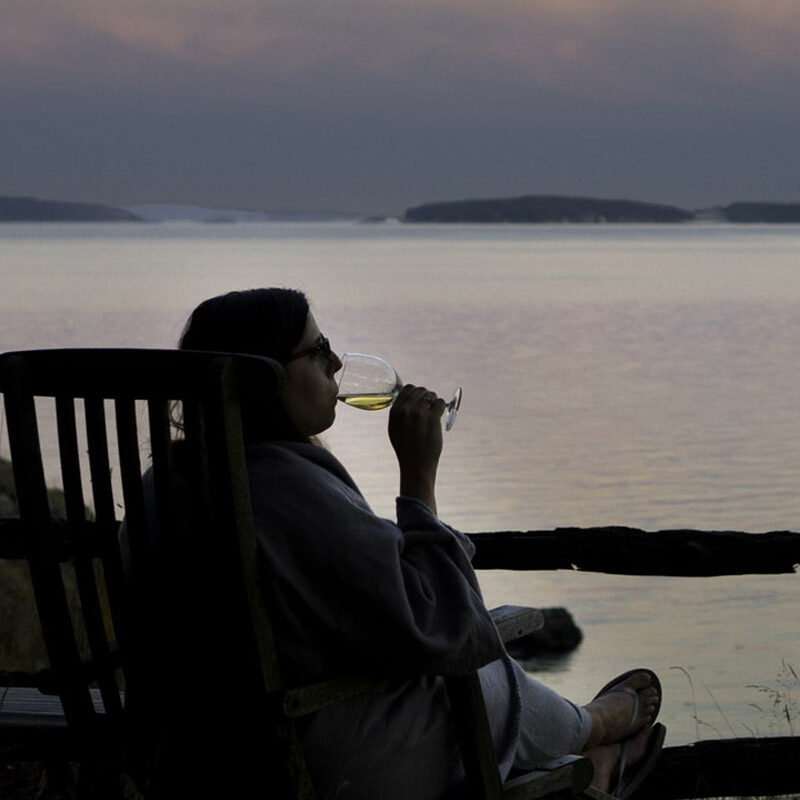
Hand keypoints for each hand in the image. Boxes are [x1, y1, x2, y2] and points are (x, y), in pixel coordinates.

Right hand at [388, 384, 444, 510]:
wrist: (415, 465)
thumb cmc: (406, 449)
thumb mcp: (394, 429)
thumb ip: (398, 414)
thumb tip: (407, 401)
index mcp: (395, 411)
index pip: (407, 389)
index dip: (416, 393)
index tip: (420, 400)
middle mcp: (406, 410)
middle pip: (420, 390)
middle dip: (427, 396)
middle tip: (430, 407)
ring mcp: (419, 413)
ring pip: (431, 395)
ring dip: (435, 402)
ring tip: (434, 412)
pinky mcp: (432, 419)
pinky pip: (440, 402)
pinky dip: (442, 407)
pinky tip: (440, 414)